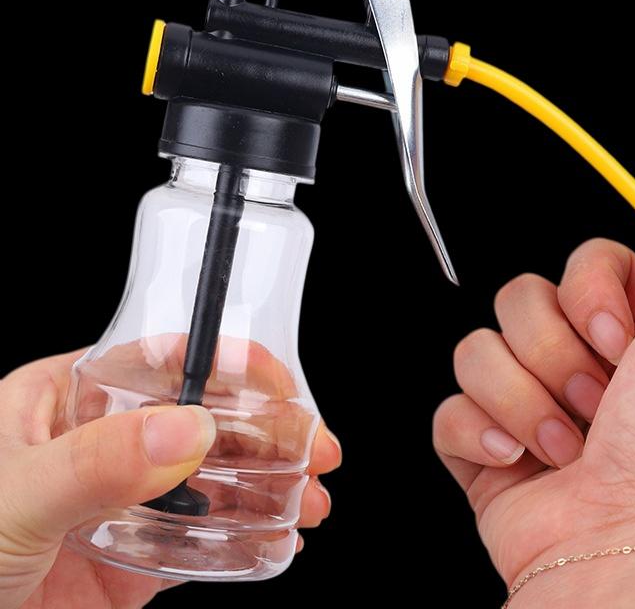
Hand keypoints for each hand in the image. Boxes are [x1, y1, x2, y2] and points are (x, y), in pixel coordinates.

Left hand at [0, 346, 341, 608]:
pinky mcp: (131, 562)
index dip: (227, 363)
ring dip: (272, 483)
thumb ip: (92, 464)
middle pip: (201, 419)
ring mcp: (121, 503)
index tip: (280, 382)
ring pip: (212, 478)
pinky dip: (247, 537)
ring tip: (314, 498)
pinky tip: (282, 536)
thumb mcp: (9, 500)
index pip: (159, 361)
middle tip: (316, 447)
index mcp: (63, 399)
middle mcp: (100, 443)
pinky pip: (200, 539)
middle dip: (268, 430)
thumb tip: (187, 428)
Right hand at [433, 168, 634, 606]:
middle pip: (519, 299)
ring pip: (476, 348)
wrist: (616, 555)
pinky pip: (446, 403)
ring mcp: (522, 402)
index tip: (617, 342)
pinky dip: (479, 432)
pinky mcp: (480, 442)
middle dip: (555, 358)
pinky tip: (516, 461)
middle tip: (597, 405)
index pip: (580, 260)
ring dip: (522, 402)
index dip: (587, 294)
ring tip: (564, 446)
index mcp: (628, 334)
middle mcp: (574, 363)